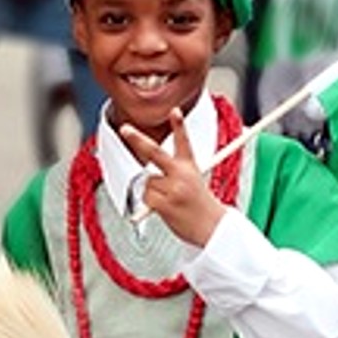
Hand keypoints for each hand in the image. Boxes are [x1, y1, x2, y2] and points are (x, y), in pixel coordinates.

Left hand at [120, 108, 225, 246]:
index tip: (174, 110)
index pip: (183, 142)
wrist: (212, 228)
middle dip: (138, 139)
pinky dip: (150, 204)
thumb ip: (173, 176)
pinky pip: (146, 197)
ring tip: (171, 202)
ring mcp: (173, 188)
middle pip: (155, 152)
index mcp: (190, 167)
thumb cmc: (200, 206)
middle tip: (125, 129)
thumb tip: (147, 181)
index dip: (178, 125)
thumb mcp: (193, 183)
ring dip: (153, 192)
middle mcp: (181, 174)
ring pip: (148, 182)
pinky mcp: (164, 203)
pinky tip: (167, 209)